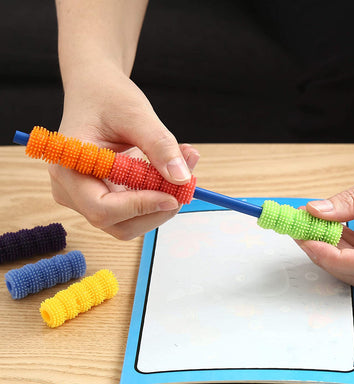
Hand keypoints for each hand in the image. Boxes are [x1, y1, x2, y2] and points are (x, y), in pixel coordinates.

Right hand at [49, 64, 199, 239]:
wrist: (95, 90)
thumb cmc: (106, 96)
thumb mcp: (136, 114)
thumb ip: (159, 146)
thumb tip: (181, 179)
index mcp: (69, 168)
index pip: (102, 208)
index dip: (140, 207)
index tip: (172, 195)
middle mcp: (71, 189)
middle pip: (118, 224)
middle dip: (156, 209)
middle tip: (185, 185)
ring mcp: (85, 196)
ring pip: (129, 222)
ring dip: (161, 204)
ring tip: (183, 168)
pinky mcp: (103, 196)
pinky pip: (133, 210)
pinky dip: (156, 197)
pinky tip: (170, 172)